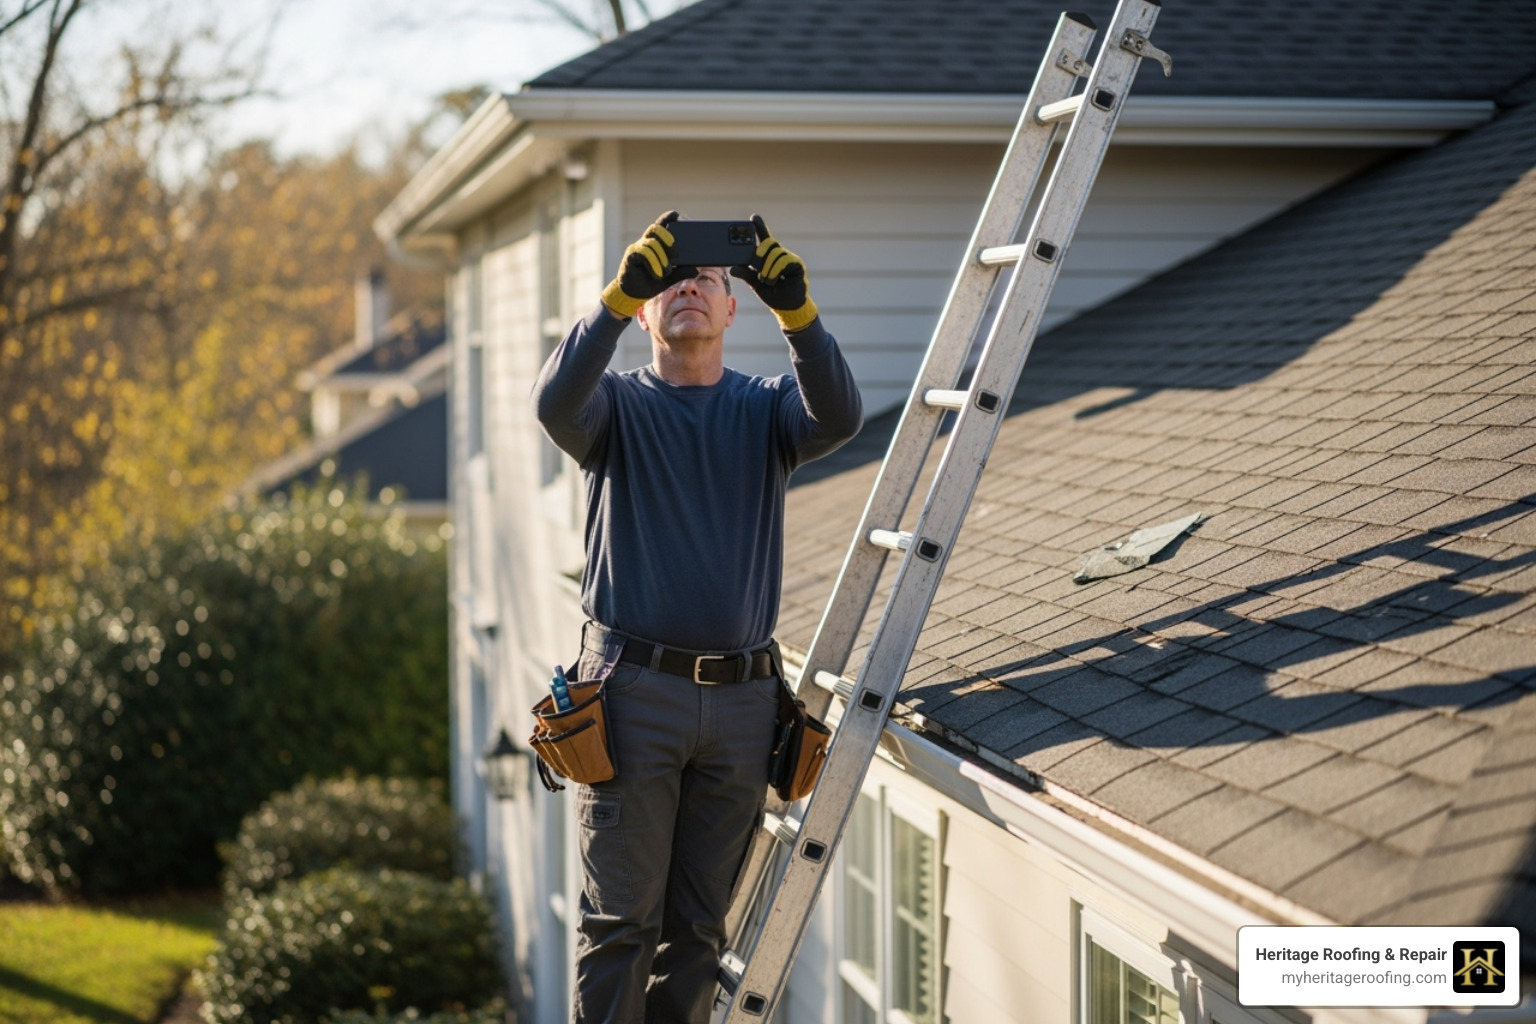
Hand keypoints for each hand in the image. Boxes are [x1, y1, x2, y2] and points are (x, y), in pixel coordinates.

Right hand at [600, 211, 698, 318]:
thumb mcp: (669, 278)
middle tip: (676, 252)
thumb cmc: (650, 282)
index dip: (667, 218)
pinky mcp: (630, 257)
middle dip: (667, 236)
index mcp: (656, 244)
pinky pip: (643, 254)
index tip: (676, 215)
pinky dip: (653, 263)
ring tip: (667, 271)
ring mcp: (637, 249)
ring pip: (651, 243)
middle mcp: (645, 243)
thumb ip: (680, 272)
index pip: (661, 226)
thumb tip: (696, 269)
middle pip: (655, 229)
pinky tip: (658, 274)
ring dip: (662, 257)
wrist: (633, 295)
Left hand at [730, 215, 817, 332]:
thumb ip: (746, 274)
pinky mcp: (796, 264)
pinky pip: (782, 261)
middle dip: (760, 255)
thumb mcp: (755, 284)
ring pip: (774, 254)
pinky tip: (775, 280)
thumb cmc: (773, 294)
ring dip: (767, 269)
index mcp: (768, 258)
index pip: (763, 238)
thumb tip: (732, 268)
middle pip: (768, 244)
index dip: (759, 227)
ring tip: (768, 281)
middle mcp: (778, 255)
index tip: (753, 218)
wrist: (787, 308)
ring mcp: (788, 258)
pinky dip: (775, 271)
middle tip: (757, 267)